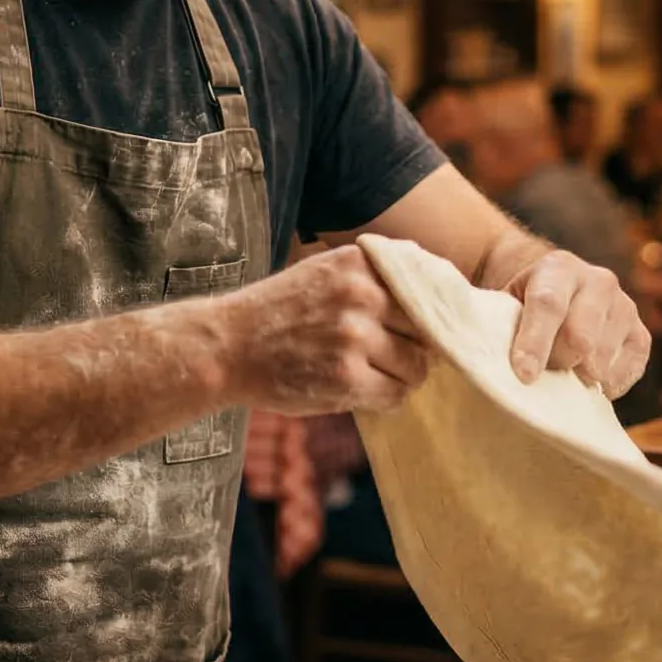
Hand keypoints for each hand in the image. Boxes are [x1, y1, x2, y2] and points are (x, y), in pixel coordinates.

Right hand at [218, 246, 431, 414]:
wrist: (226, 348)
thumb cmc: (277, 314)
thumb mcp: (323, 274)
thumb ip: (372, 279)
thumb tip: (435, 301)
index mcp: (357, 264)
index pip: (424, 286)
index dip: (428, 312)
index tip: (424, 327)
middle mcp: (360, 294)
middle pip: (425, 328)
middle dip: (417, 346)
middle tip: (396, 356)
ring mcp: (354, 337)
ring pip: (415, 365)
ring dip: (404, 376)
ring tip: (382, 375)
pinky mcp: (346, 378)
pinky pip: (394, 393)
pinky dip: (388, 397)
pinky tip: (369, 392)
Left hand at [504, 247, 651, 395]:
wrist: (557, 295)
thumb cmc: (522, 309)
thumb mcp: (503, 307)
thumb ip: (496, 327)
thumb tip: (489, 367)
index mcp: (558, 268)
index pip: (548, 304)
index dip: (534, 342)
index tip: (524, 376)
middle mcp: (598, 281)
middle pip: (580, 336)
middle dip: (557, 364)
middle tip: (541, 375)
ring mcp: (625, 307)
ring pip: (602, 358)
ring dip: (578, 376)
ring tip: (562, 374)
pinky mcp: (641, 335)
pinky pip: (628, 370)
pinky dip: (605, 386)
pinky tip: (587, 382)